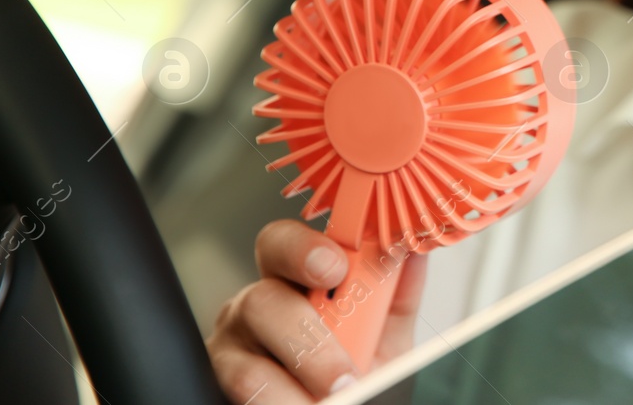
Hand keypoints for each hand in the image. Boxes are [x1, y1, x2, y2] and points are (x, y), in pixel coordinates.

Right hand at [207, 220, 427, 403]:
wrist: (350, 403)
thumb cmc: (358, 364)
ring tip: (335, 398)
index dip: (304, 249)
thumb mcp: (386, 329)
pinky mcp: (220, 385)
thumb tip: (413, 249)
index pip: (282, 243)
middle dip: (308, 338)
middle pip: (261, 301)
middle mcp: (254, 307)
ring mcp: (230, 351)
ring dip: (299, 391)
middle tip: (345, 374)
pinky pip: (246, 396)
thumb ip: (398, 291)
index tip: (337, 268)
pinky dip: (282, 404)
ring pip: (249, 366)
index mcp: (292, 279)